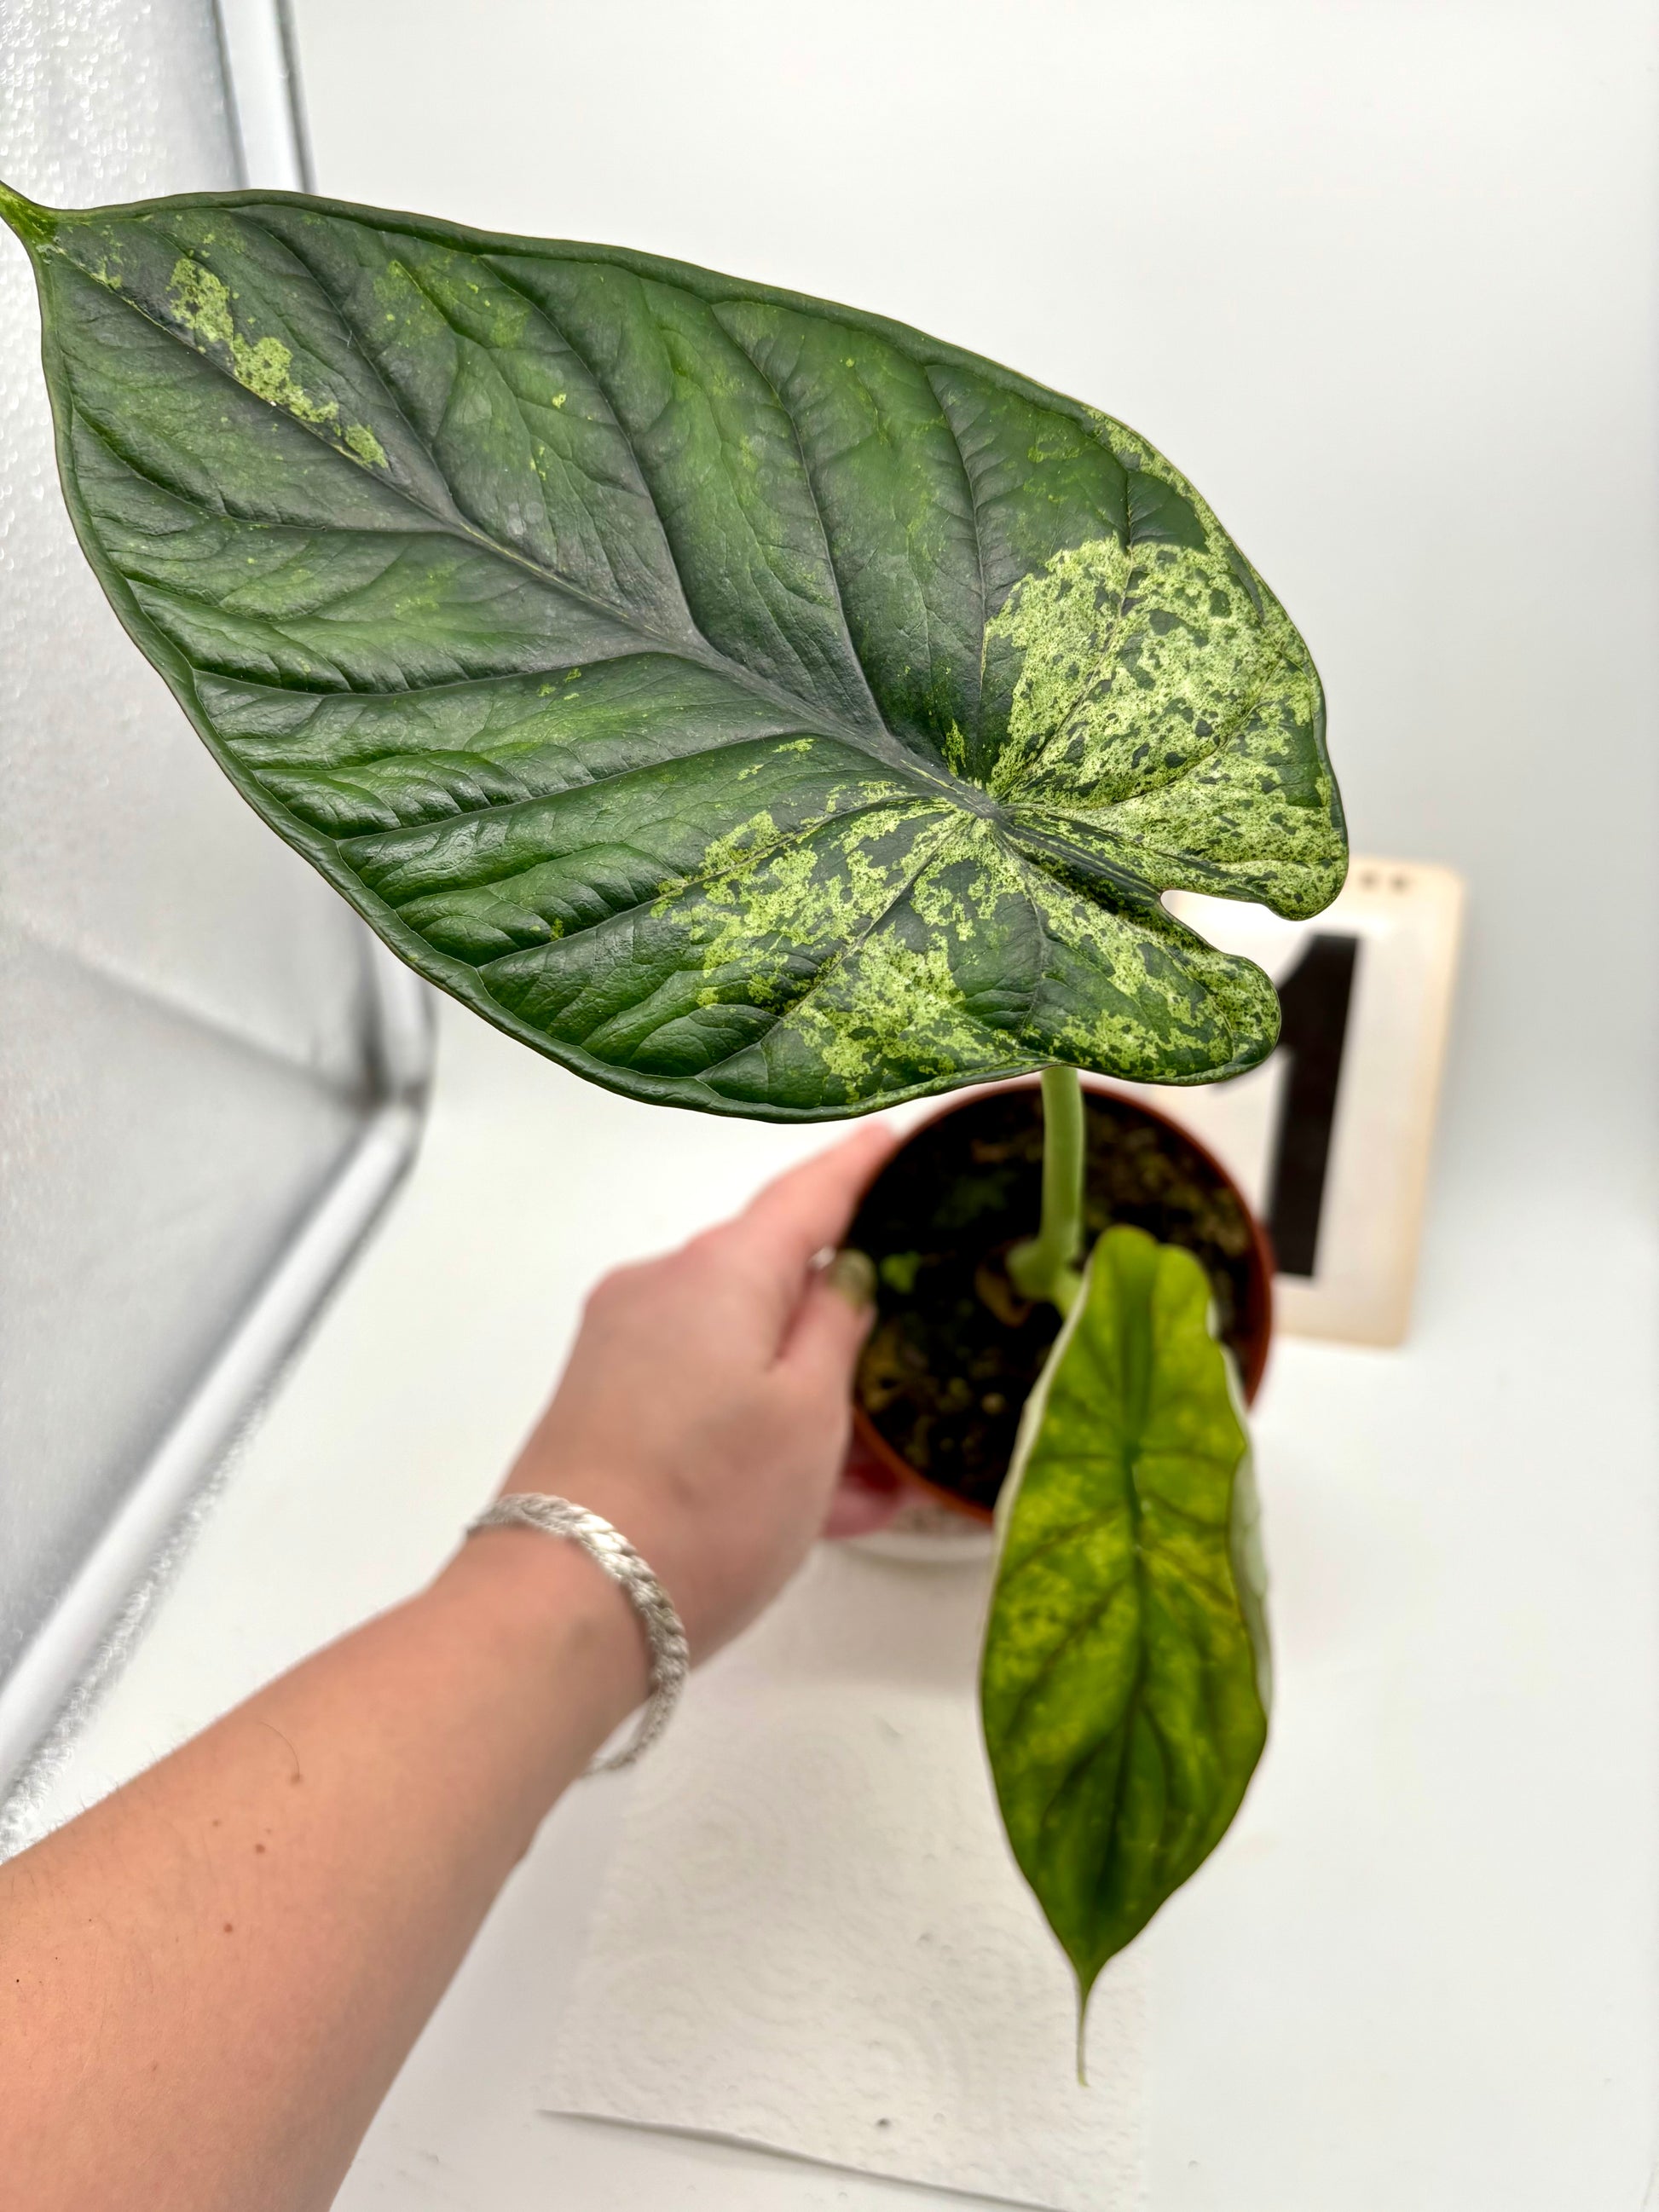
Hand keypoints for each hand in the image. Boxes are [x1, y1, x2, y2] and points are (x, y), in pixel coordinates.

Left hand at [496, 1125, 893, 1657]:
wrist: (567, 1605)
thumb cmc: (707, 1505)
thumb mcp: (809, 1415)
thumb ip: (838, 1325)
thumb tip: (844, 1272)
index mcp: (720, 1268)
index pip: (811, 1189)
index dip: (869, 1162)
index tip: (909, 1131)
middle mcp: (661, 1286)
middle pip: (773, 1270)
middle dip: (847, 1305)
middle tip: (925, 1328)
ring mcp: (623, 1347)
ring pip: (743, 1344)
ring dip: (813, 1388)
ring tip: (890, 1457)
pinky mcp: (604, 1405)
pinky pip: (706, 1392)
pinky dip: (764, 1426)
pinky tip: (831, 1499)